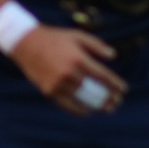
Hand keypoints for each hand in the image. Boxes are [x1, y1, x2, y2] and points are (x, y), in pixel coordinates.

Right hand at [10, 25, 126, 115]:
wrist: (25, 43)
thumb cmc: (54, 38)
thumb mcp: (76, 35)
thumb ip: (96, 45)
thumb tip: (113, 56)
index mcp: (79, 59)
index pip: (103, 76)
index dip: (115, 84)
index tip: (123, 90)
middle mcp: (70, 73)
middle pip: (95, 91)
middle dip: (108, 98)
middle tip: (116, 102)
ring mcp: (58, 83)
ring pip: (82, 100)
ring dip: (96, 106)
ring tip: (105, 109)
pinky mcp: (49, 90)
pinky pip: (67, 104)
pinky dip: (78, 110)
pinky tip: (86, 111)